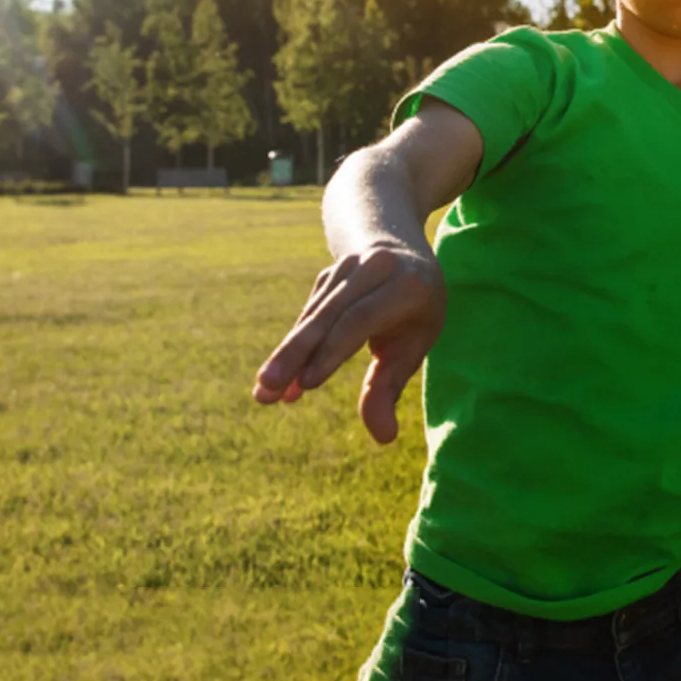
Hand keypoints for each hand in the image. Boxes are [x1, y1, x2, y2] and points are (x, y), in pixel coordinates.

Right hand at [251, 243, 445, 444]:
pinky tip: (280, 380)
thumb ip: (391, 386)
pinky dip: (293, 346)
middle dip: (294, 354)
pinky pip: (308, 314)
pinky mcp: (327, 274)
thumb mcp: (416, 341)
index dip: (333, 350)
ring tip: (264, 394)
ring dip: (286, 355)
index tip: (307, 384)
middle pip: (328, 315)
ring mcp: (347, 266)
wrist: (400, 244)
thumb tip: (384, 437)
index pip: (361, 318)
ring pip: (312, 316)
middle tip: (267, 389)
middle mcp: (374, 268)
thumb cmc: (416, 306)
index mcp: (407, 284)